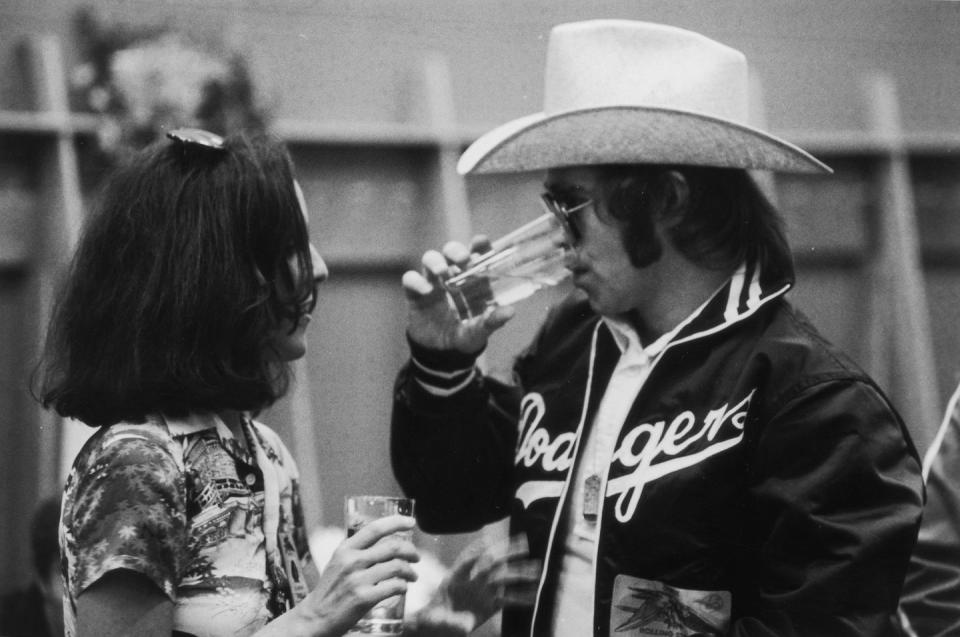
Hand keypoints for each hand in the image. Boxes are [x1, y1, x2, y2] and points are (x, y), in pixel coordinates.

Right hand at [286, 515, 418, 636]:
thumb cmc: (330, 589)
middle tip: (416, 557)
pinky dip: (403, 586)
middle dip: (411, 551)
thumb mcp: (338, 562)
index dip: (396, 522)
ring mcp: (358, 580)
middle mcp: (351, 561)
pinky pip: (394, 586)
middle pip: (393, 547)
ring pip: (397, 567)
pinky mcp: (364, 598)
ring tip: (413, 576)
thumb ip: (356, 550)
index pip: (375, 528)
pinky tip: (403, 588)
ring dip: (411, 571)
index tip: (411, 522)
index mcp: (345, 549)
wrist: (315, 617)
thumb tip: (383, 540)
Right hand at [402, 238, 514, 353]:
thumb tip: (510, 311)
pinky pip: (411, 279)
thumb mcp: (480, 331)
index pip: (477, 254)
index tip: (481, 241)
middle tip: (463, 259)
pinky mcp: (416, 293)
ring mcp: (433, 282)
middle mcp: (453, 276)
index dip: (479, 245)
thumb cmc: (466, 337)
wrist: (441, 355)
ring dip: (435, 261)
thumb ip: (493, 321)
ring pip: (430, 259)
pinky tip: (425, 290)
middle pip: (451, 251)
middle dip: (456, 250)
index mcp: (473, 280)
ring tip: (442, 272)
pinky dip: (416, 281)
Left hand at [406, 535, 540, 635]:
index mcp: (455, 578)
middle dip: (506, 553)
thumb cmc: (433, 619)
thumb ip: (443, 619)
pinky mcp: (490, 606)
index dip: (477, 551)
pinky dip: (520, 598)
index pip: (467, 561)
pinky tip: (533, 596)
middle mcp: (471, 581)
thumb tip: (455, 623)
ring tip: (536, 569)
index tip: (488, 544)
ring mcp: (482, 593)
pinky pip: (507, 600)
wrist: (438, 627)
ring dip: (519, 573)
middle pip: (491, 563)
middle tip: (523, 544)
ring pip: (503, 578)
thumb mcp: (432, 620)